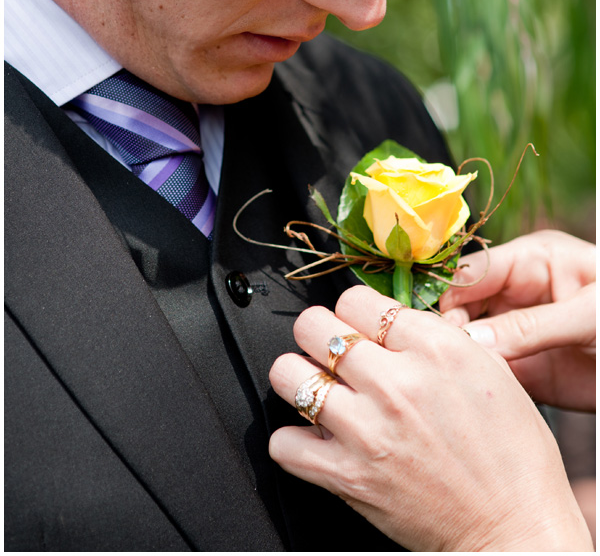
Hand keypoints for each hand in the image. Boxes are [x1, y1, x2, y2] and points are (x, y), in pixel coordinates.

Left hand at [270, 286, 592, 551]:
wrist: (516, 527)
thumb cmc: (512, 453)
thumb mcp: (491, 371)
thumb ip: (439, 335)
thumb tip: (397, 316)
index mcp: (435, 348)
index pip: (356, 298)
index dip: (354, 311)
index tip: (359, 327)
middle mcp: (397, 383)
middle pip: (313, 326)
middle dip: (318, 334)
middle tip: (331, 353)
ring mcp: (368, 430)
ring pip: (287, 374)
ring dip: (300, 379)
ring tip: (320, 389)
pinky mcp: (349, 477)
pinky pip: (283, 443)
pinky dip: (293, 441)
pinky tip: (318, 439)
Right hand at [439, 230, 594, 409]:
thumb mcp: (588, 315)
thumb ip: (532, 325)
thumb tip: (474, 340)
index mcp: (532, 261)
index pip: (475, 272)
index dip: (453, 297)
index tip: (442, 329)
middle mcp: (518, 294)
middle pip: (464, 307)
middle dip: (452, 331)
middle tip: (446, 360)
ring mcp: (519, 333)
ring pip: (471, 342)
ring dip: (462, 360)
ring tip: (457, 380)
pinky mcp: (527, 371)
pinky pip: (492, 375)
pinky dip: (480, 386)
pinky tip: (475, 396)